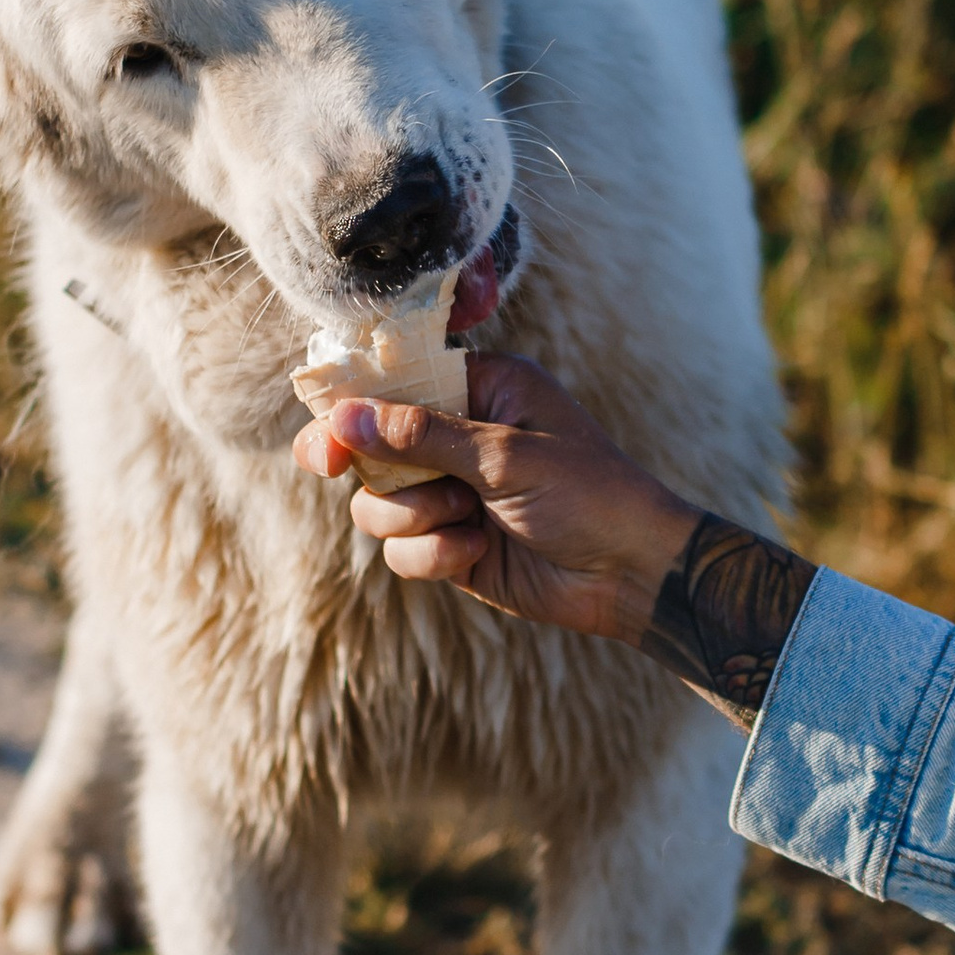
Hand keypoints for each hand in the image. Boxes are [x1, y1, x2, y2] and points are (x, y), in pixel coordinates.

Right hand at [292, 351, 701, 639]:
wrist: (631, 575)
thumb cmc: (589, 494)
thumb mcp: (506, 456)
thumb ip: (423, 437)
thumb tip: (345, 414)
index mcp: (483, 390)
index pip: (400, 380)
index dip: (354, 397)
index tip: (323, 418)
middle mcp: (460, 437)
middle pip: (372, 442)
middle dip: (361, 459)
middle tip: (329, 464)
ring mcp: (452, 493)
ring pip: (378, 503)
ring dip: (411, 514)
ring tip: (465, 517)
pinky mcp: (450, 546)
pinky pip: (401, 550)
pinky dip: (431, 554)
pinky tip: (476, 552)